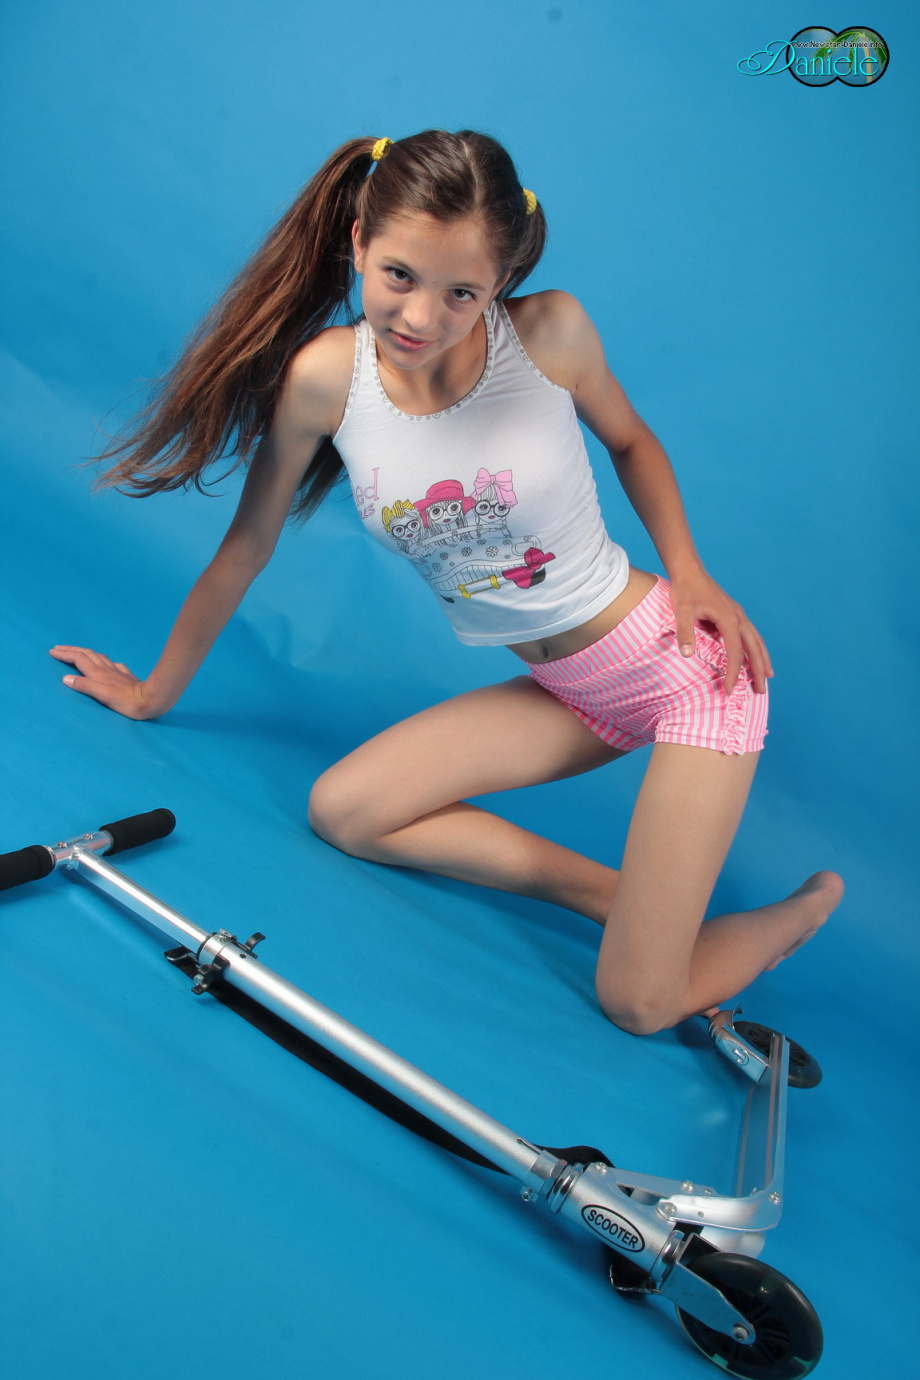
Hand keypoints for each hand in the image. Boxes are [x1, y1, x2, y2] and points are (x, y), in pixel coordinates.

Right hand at [49, 646, 159, 718]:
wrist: (150, 700)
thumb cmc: (125, 702)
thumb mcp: (102, 695)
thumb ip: (84, 685)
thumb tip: (66, 678)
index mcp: (98, 673)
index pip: (78, 659)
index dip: (65, 654)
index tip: (52, 651)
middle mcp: (106, 669)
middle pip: (86, 654)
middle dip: (71, 650)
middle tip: (58, 648)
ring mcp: (117, 671)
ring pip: (98, 657)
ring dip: (85, 653)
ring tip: (77, 653)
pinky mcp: (126, 675)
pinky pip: (112, 664)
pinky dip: (103, 661)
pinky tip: (106, 663)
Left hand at [666, 571, 772, 694]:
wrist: (689, 571)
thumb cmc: (685, 590)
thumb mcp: (681, 610)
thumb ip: (685, 632)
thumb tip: (686, 655)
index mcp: (729, 619)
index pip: (735, 653)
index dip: (733, 673)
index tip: (729, 690)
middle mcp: (739, 618)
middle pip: (754, 649)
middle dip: (758, 670)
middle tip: (761, 691)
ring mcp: (738, 615)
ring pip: (756, 641)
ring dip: (762, 659)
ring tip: (767, 677)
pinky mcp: (734, 614)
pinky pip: (750, 635)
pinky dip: (755, 649)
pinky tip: (754, 657)